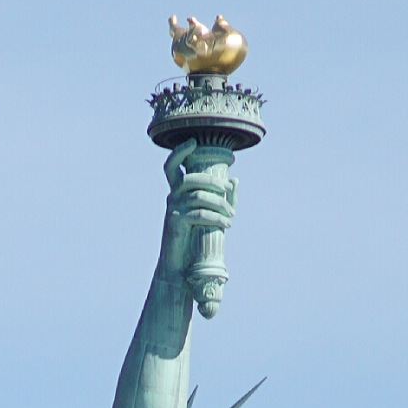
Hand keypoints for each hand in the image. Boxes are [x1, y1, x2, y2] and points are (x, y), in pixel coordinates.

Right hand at [162, 145, 236, 270]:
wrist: (179, 266)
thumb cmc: (194, 239)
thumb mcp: (211, 215)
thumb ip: (222, 198)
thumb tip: (235, 180)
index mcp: (177, 192)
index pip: (171, 166)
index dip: (179, 152)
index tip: (193, 142)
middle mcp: (172, 197)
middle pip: (191, 179)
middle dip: (212, 182)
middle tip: (227, 191)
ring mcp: (172, 209)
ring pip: (198, 196)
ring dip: (219, 203)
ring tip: (232, 214)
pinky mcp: (175, 223)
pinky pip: (198, 214)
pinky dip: (216, 218)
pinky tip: (227, 224)